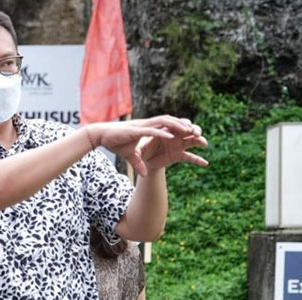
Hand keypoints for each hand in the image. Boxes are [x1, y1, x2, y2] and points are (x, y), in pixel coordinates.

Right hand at [84, 116, 206, 176]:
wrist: (101, 136)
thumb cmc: (114, 142)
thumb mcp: (130, 156)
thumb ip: (138, 164)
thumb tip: (144, 174)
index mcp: (150, 129)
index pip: (170, 128)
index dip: (182, 131)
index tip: (194, 137)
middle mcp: (150, 125)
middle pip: (173, 124)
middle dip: (187, 128)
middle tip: (200, 134)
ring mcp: (144, 126)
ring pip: (166, 123)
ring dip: (179, 127)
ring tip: (191, 132)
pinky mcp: (137, 130)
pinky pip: (153, 131)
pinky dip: (162, 133)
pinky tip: (172, 136)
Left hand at [137, 117, 208, 170]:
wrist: (145, 159)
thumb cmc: (141, 150)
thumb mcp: (139, 150)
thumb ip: (139, 152)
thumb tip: (138, 152)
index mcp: (165, 130)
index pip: (175, 124)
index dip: (181, 126)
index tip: (186, 129)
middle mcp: (175, 136)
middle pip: (188, 129)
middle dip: (194, 129)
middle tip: (195, 132)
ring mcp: (179, 145)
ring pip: (192, 141)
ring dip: (199, 140)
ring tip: (203, 143)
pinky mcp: (179, 155)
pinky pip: (191, 157)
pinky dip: (198, 160)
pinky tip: (205, 163)